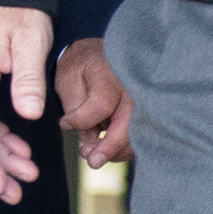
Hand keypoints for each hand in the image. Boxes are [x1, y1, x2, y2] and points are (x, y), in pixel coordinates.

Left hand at [56, 37, 132, 166]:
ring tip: (94, 156)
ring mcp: (145, 98)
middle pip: (130, 122)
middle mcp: (134, 86)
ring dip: (119, 151)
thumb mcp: (69, 78)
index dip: (81, 120)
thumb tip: (89, 138)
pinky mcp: (147, 110)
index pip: (101, 104)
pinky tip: (108, 151)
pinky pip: (144, 134)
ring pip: (140, 133)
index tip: (64, 123)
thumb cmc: (80, 66)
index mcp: (111, 73)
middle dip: (110, 147)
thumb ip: (76, 107)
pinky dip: (127, 147)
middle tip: (91, 160)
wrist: (97, 53)